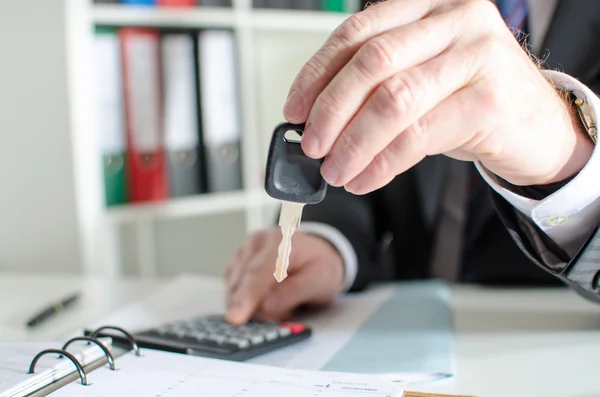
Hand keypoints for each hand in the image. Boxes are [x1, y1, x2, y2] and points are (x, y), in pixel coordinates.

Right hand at [224, 228, 344, 323]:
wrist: (316, 254)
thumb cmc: (319, 267)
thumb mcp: (318, 281)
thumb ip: (291, 294)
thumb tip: (263, 306)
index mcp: (281, 241)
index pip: (258, 272)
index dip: (247, 296)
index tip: (236, 317)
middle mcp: (257, 242)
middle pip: (243, 284)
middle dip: (258, 306)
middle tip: (286, 310)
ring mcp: (243, 251)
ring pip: (235, 289)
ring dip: (254, 303)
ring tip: (281, 296)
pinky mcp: (235, 263)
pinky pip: (232, 290)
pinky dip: (247, 299)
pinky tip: (266, 294)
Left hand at [282, 0, 592, 193]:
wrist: (537, 125)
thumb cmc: (471, 99)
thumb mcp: (419, 80)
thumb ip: (373, 88)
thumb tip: (314, 121)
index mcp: (426, 6)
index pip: (357, 33)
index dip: (317, 73)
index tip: (295, 109)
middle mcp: (453, 19)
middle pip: (371, 63)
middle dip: (331, 111)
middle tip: (311, 145)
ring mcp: (476, 54)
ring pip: (393, 99)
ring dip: (353, 143)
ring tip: (335, 170)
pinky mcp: (489, 100)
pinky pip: (419, 135)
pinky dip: (383, 162)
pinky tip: (366, 177)